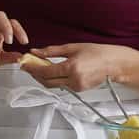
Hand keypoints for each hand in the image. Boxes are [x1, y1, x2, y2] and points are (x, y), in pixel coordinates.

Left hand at [19, 42, 134, 91]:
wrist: (115, 64)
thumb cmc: (97, 52)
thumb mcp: (72, 48)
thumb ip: (51, 51)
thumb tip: (35, 52)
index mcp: (71, 68)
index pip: (45, 72)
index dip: (32, 68)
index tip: (24, 63)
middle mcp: (74, 80)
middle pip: (46, 82)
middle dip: (35, 74)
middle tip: (28, 65)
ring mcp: (77, 87)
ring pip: (53, 85)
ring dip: (43, 77)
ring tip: (38, 66)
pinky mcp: (79, 90)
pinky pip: (61, 86)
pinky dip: (53, 79)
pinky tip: (51, 71)